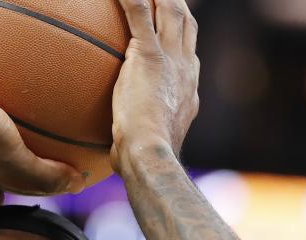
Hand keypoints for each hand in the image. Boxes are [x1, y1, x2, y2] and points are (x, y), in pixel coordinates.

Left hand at [110, 0, 200, 171]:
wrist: (152, 153)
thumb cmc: (145, 157)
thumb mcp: (149, 142)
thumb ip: (139, 135)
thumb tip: (117, 150)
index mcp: (187, 87)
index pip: (188, 53)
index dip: (182, 36)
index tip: (173, 29)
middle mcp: (185, 67)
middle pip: (186, 24)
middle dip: (177, 5)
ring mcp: (170, 59)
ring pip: (170, 11)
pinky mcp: (149, 55)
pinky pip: (139, 15)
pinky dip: (132, 0)